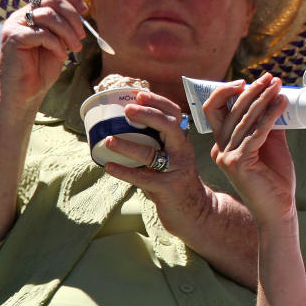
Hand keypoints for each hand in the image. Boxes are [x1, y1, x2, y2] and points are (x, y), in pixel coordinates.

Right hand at [0, 0, 88, 108]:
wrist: (25, 91)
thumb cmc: (42, 67)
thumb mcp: (60, 41)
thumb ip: (66, 25)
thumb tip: (82, 9)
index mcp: (34, 12)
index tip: (85, 9)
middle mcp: (23, 14)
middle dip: (73, 17)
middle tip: (82, 36)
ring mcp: (15, 24)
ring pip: (48, 15)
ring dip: (67, 32)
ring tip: (76, 48)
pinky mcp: (13, 37)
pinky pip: (41, 33)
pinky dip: (56, 44)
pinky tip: (61, 55)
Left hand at [103, 90, 211, 239]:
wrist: (196, 212)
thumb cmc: (175, 181)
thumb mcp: (169, 158)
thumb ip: (154, 144)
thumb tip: (121, 127)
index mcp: (181, 141)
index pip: (174, 114)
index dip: (158, 102)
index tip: (139, 93)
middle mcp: (182, 152)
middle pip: (170, 126)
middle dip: (149, 115)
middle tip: (127, 110)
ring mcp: (177, 170)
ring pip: (153, 153)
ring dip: (128, 145)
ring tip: (109, 140)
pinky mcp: (168, 188)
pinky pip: (144, 178)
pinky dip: (124, 172)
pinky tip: (109, 167)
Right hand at [204, 73, 296, 228]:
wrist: (279, 209)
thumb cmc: (275, 179)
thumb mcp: (270, 144)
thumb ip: (267, 125)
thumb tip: (275, 99)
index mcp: (223, 143)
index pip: (214, 109)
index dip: (227, 91)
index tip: (249, 80)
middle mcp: (220, 148)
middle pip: (230, 110)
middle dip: (252, 90)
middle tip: (271, 77)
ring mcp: (227, 156)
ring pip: (244, 119)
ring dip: (263, 99)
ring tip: (279, 86)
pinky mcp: (238, 163)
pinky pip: (256, 133)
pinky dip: (270, 116)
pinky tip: (282, 104)